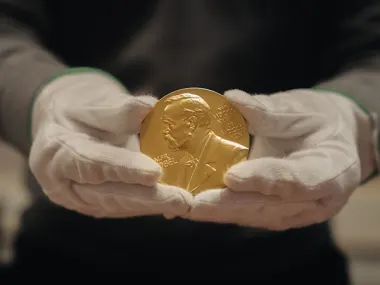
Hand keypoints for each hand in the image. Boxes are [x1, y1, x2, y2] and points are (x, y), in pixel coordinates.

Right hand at [29, 69, 191, 217]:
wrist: (64, 128)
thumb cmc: (78, 111)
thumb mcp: (91, 102)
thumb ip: (117, 109)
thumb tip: (150, 106)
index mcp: (57, 153)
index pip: (92, 164)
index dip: (124, 169)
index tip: (154, 172)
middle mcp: (64, 184)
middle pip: (108, 195)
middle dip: (147, 199)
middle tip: (181, 200)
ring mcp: (80, 198)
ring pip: (119, 205)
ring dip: (153, 206)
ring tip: (184, 203)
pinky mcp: (96, 204)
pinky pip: (124, 206)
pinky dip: (149, 206)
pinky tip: (174, 205)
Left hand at [185, 89, 376, 229]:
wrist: (331, 140)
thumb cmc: (319, 121)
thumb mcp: (302, 108)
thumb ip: (269, 110)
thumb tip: (231, 98)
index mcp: (333, 172)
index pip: (297, 181)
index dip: (264, 180)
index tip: (232, 176)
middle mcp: (315, 202)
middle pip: (267, 206)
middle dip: (227, 205)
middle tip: (192, 203)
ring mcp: (293, 212)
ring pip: (252, 214)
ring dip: (216, 211)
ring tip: (184, 205)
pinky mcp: (274, 212)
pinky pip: (246, 212)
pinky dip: (218, 209)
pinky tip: (192, 205)